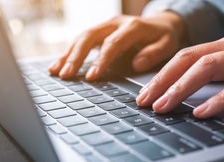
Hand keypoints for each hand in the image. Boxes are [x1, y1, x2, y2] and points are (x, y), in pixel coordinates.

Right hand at [49, 12, 184, 80]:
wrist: (160, 22)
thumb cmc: (164, 36)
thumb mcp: (168, 44)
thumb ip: (154, 53)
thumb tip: (137, 64)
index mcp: (133, 27)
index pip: (113, 43)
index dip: (101, 60)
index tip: (91, 77)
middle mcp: (115, 23)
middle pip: (90, 37)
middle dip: (76, 57)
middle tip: (66, 75)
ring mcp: (105, 26)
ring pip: (81, 37)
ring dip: (67, 55)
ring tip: (55, 71)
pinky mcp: (99, 32)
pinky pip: (81, 40)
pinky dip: (69, 53)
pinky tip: (59, 65)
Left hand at [136, 34, 223, 118]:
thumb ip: (216, 74)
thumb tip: (185, 93)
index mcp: (223, 46)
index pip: (182, 58)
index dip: (160, 76)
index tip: (143, 95)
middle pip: (188, 60)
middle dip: (161, 82)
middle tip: (143, 103)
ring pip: (208, 67)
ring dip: (181, 88)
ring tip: (163, 108)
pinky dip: (221, 99)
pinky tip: (203, 113)